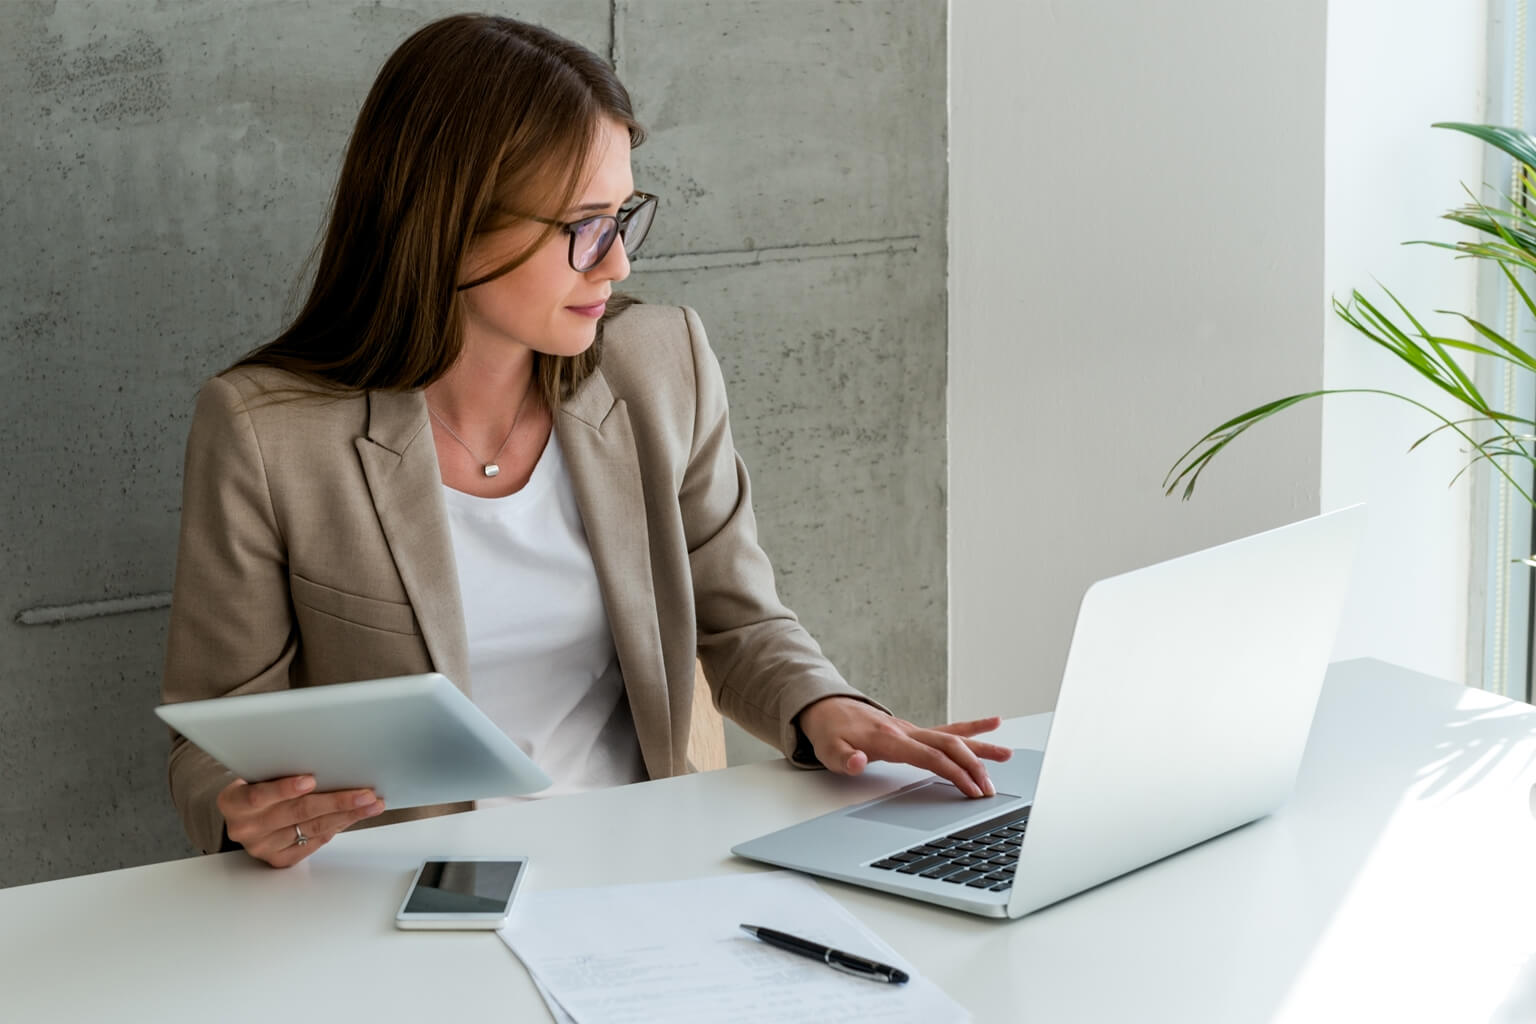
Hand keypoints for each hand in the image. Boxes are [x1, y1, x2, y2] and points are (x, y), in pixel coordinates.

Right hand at [217, 775, 385, 867]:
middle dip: (336, 801)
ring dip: (346, 815)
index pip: (258, 796)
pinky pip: (312, 842)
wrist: (242, 814)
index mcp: (233, 802)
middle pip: (296, 813)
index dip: (285, 789)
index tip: (311, 779)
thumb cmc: (256, 785)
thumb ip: (279, 770)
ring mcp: (262, 847)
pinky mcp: (277, 859)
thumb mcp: (256, 774)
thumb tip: (327, 761)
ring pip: (311, 828)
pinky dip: (335, 827)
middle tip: (365, 793)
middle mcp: (245, 828)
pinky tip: (352, 817)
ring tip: (370, 804)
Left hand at [795, 696, 1011, 797]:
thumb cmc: (828, 732)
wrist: (826, 707)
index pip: (930, 757)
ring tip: (1007, 754)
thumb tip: (858, 761)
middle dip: (973, 766)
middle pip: (949, 746)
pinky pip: (947, 728)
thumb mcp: (828, 750)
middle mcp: (905, 731)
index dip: (954, 773)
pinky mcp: (913, 731)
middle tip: (991, 788)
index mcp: (889, 739)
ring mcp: (912, 729)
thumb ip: (844, 759)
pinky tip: (993, 723)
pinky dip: (971, 727)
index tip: (972, 789)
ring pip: (953, 735)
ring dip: (980, 746)